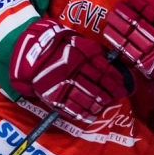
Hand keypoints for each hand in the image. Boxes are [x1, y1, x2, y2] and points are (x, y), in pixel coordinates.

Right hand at [10, 18, 133, 121]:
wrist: (30, 52)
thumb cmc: (57, 44)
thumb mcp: (76, 41)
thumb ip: (92, 50)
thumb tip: (110, 60)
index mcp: (80, 56)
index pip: (103, 70)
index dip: (114, 79)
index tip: (123, 84)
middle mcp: (73, 71)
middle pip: (96, 85)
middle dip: (109, 92)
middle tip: (118, 95)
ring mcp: (63, 84)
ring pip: (85, 97)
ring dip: (98, 102)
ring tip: (105, 103)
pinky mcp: (53, 96)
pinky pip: (69, 107)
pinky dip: (81, 112)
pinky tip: (90, 113)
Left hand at [104, 0, 153, 101]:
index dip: (144, 4)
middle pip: (142, 25)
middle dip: (128, 14)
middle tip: (117, 6)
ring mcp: (153, 53)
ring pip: (134, 37)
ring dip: (120, 26)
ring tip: (110, 17)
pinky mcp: (145, 64)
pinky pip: (130, 52)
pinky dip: (118, 42)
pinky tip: (109, 33)